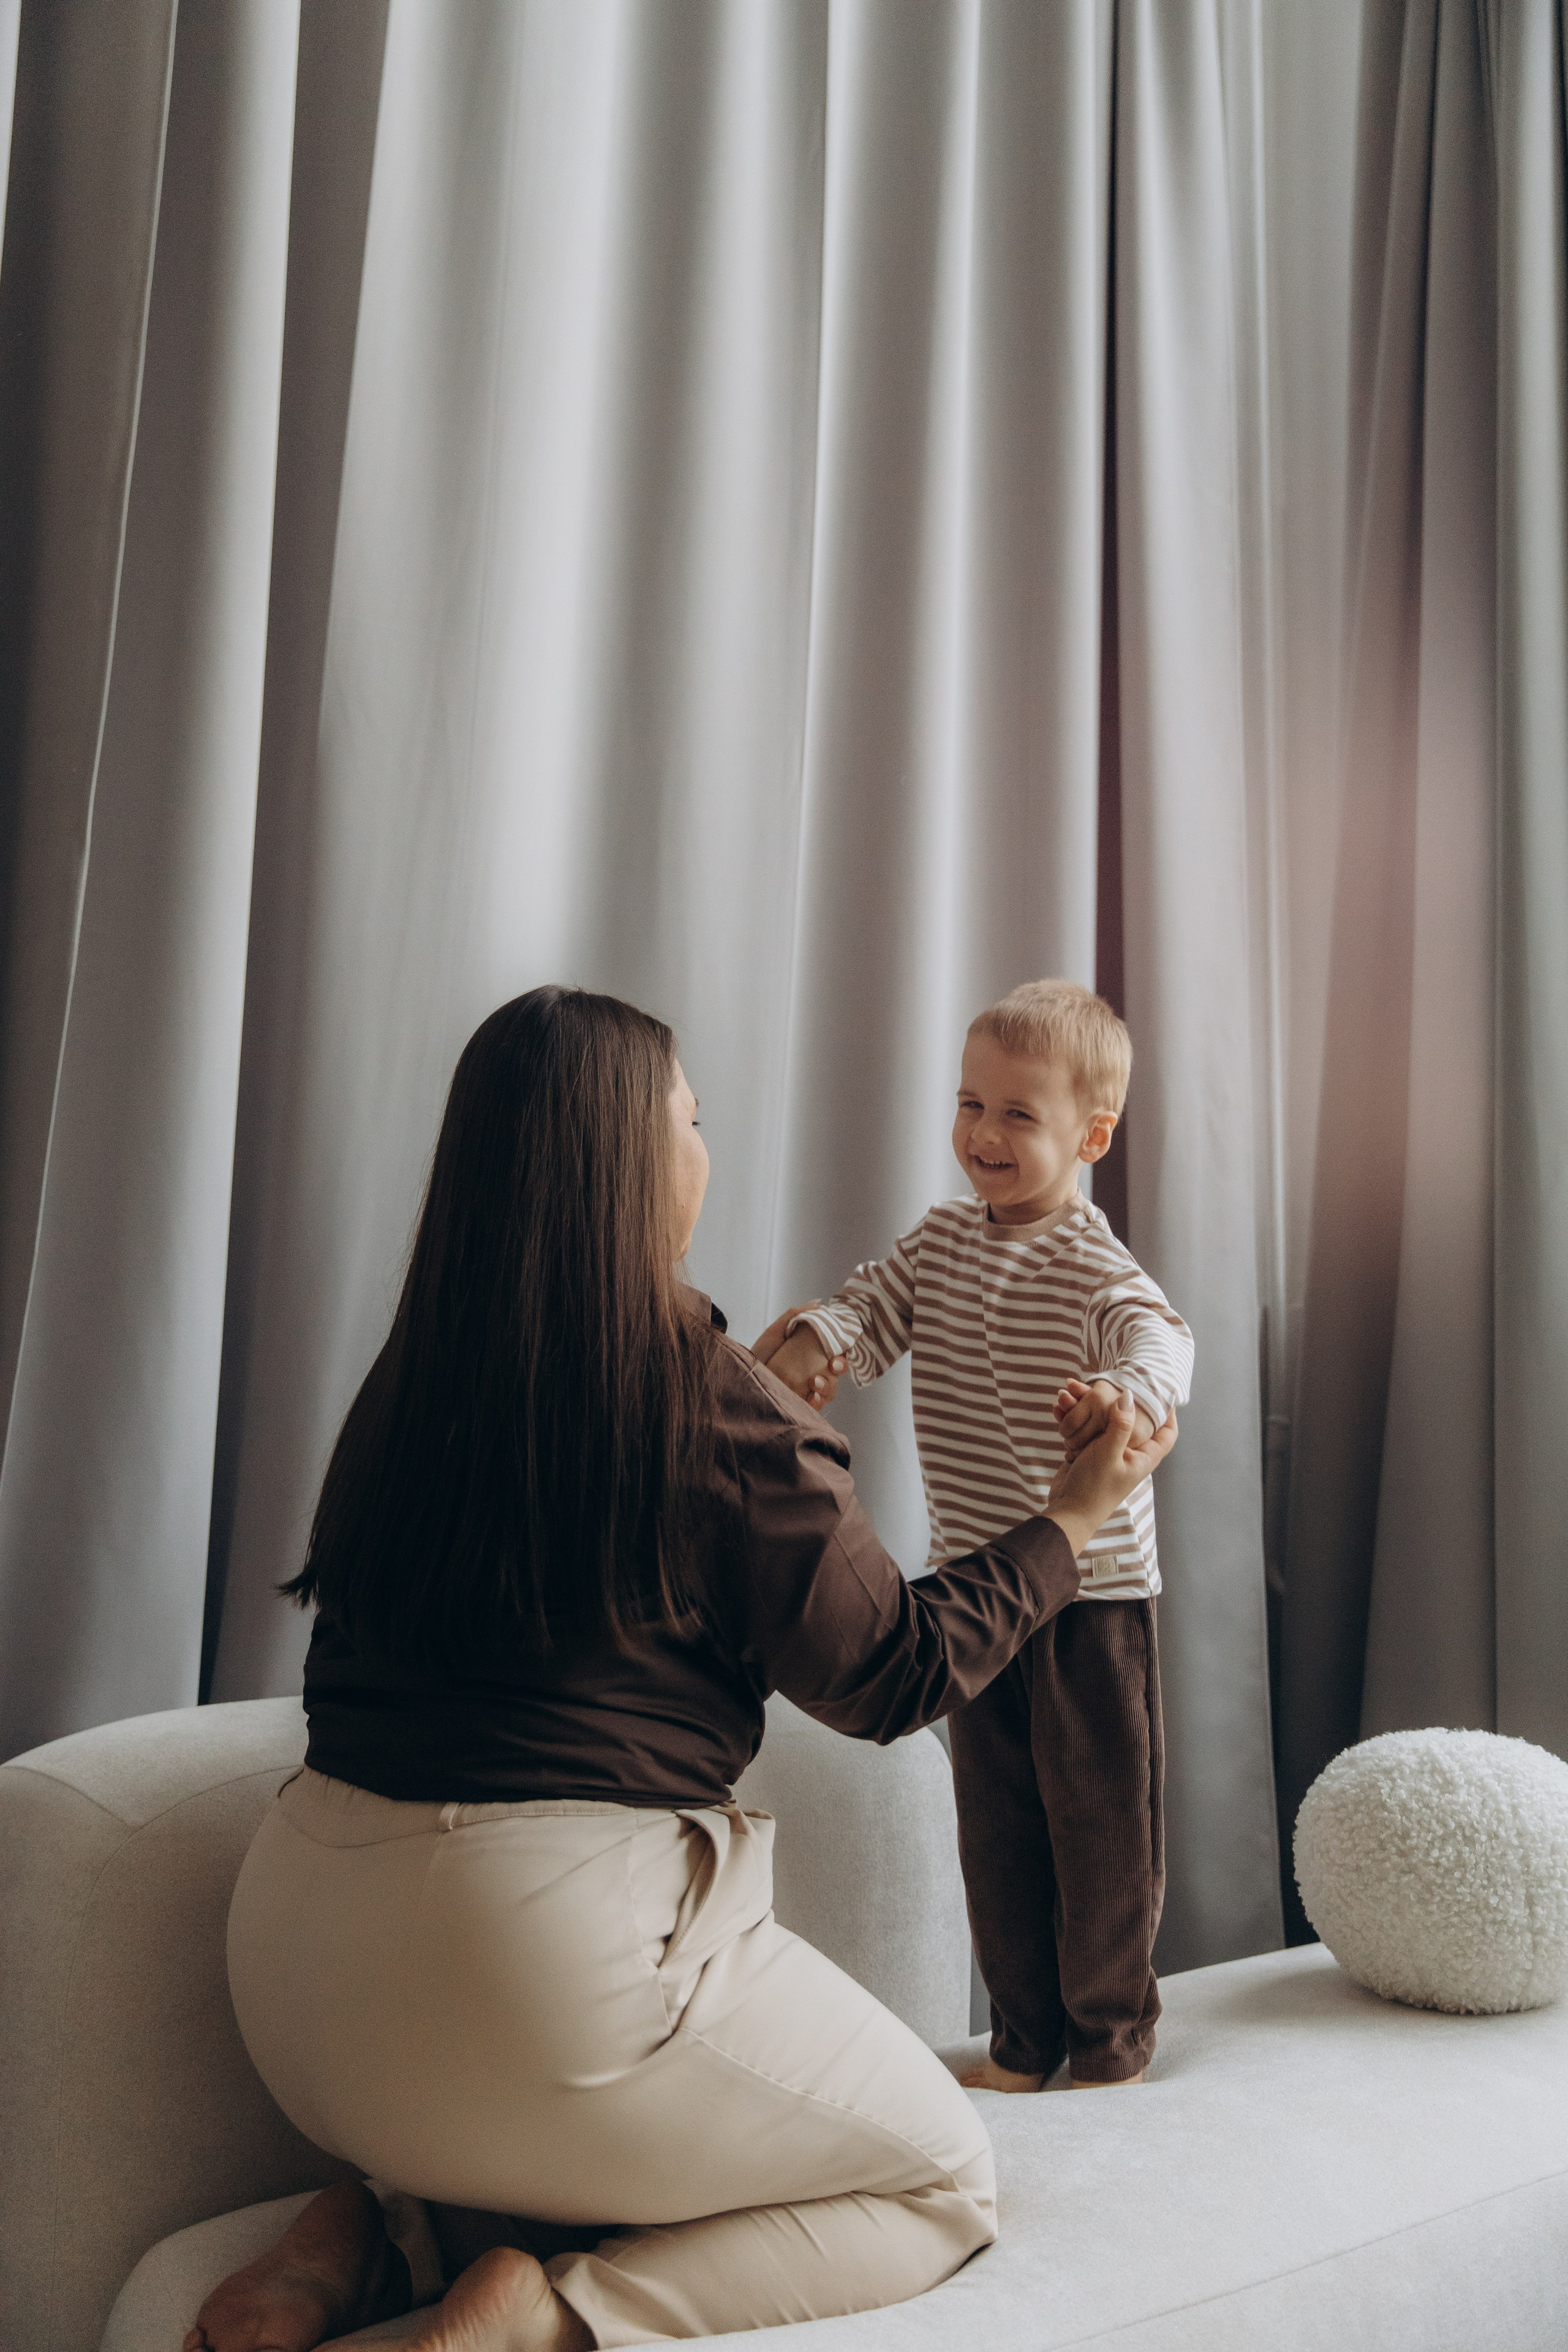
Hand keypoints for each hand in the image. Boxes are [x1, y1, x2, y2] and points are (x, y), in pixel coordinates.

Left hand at [751, 1308, 846, 1411]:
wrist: (740, 1376)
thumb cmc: (758, 1354)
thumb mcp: (775, 1332)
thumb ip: (795, 1315)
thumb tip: (819, 1302)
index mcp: (811, 1356)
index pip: (835, 1354)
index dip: (841, 1355)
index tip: (836, 1354)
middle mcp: (812, 1373)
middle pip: (837, 1373)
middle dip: (840, 1368)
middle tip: (832, 1365)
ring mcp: (806, 1391)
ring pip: (830, 1390)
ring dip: (827, 1386)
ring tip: (813, 1382)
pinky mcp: (799, 1404)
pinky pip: (817, 1406)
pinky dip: (817, 1402)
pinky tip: (811, 1397)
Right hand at [1044, 1391, 1176, 1559]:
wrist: (1067, 1513)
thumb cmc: (1093, 1489)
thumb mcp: (1108, 1454)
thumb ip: (1120, 1425)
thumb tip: (1129, 1395)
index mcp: (1143, 1457)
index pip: (1167, 1434)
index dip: (1168, 1414)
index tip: (1162, 1392)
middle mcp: (1128, 1454)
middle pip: (1129, 1420)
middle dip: (1112, 1398)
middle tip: (1101, 1380)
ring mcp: (1107, 1454)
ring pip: (1100, 1422)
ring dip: (1084, 1406)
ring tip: (1068, 1390)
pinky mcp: (1087, 1454)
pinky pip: (1083, 1430)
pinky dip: (1072, 1418)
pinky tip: (1059, 1407)